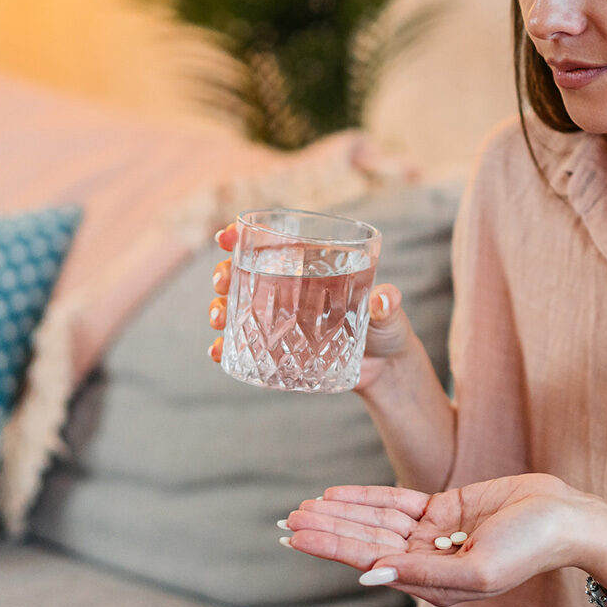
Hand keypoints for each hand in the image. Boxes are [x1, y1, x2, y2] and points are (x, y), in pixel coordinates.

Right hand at [204, 221, 422, 390]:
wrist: (385, 370)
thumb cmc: (387, 329)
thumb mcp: (389, 313)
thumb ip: (388, 304)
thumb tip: (383, 299)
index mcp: (310, 269)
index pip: (270, 244)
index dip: (242, 236)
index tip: (226, 236)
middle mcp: (289, 291)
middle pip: (243, 273)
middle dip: (223, 272)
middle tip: (220, 281)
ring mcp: (280, 321)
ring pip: (237, 307)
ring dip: (219, 308)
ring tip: (218, 318)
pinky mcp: (279, 350)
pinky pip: (244, 346)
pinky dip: (225, 347)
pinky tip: (218, 351)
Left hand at [280, 473, 606, 606]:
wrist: (568, 517)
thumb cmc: (531, 547)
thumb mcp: (479, 569)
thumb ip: (425, 574)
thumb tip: (373, 575)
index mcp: (434, 585)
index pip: (370, 562)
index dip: (332, 547)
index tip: (297, 537)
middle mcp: (427, 562)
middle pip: (366, 541)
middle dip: (327, 531)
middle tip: (288, 521)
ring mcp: (433, 534)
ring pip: (375, 521)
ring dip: (340, 513)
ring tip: (302, 508)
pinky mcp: (443, 507)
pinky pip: (395, 502)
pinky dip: (365, 498)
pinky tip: (335, 495)